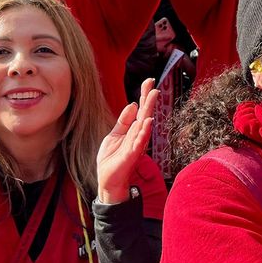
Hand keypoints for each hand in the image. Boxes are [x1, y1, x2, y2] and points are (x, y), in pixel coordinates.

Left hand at [96, 78, 157, 203]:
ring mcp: (136, 145)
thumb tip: (132, 104)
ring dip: (149, 110)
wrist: (108, 181)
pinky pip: (139, 141)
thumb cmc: (112, 160)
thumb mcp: (114, 135)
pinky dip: (144, 131)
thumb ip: (123, 121)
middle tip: (154, 84)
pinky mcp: (131, 155)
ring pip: (144, 125)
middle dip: (149, 99)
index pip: (140, 109)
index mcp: (132, 130)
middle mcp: (137, 136)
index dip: (144, 96)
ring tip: (153, 97)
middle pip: (145, 114)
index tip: (149, 81)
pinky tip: (147, 121)